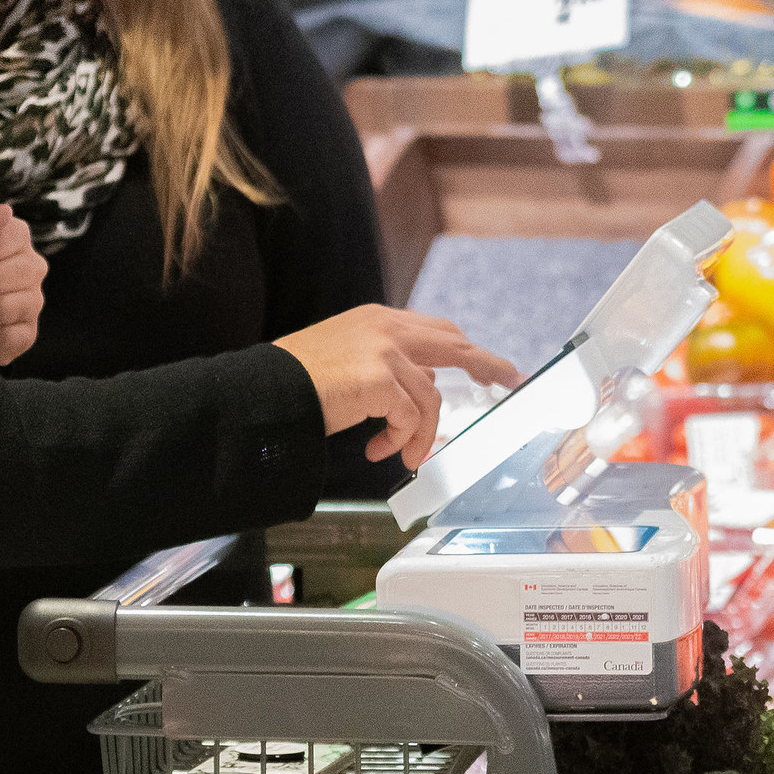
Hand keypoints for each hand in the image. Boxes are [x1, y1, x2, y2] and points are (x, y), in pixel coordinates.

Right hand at [272, 307, 520, 467]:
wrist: (264, 393)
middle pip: (455, 345)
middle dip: (488, 366)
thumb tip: (424, 385)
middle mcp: (385, 327)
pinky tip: (377, 450)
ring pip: (431, 398)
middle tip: (510, 382)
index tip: (492, 367)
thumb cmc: (298, 383)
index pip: (437, 331)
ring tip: (397, 452)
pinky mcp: (378, 377)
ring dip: (420, 434)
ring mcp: (383, 350)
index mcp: (378, 320)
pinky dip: (400, 440)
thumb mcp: (349, 362)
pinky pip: (411, 418)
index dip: (467, 350)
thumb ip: (388, 365)